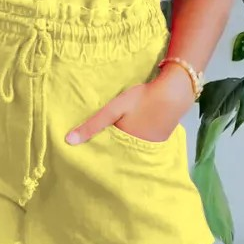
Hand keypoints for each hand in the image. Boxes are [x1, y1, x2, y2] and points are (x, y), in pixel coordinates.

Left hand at [65, 72, 190, 144]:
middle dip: (111, 149)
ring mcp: (152, 146)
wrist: (175, 91)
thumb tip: (68, 141)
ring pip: (133, 147)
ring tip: (116, 137)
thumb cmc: (142, 99)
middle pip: (120, 151)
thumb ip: (93, 124)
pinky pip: (144, 143)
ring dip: (125, 143)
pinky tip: (135, 130)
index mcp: (125, 145)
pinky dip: (138, 139)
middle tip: (100, 144)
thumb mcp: (114, 109)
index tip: (87, 151)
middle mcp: (139, 151)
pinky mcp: (161, 139)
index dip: (98, 150)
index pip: (107, 152)